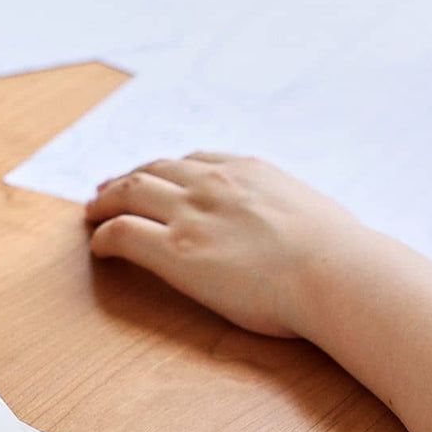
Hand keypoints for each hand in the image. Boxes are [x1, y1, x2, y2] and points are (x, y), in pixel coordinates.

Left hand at [86, 153, 374, 337]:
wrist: (332, 270)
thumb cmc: (338, 251)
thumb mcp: (317, 212)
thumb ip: (295, 212)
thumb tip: (307, 229)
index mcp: (248, 170)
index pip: (195, 161)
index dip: (169, 169)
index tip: (159, 175)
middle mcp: (213, 183)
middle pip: (155, 169)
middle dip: (129, 177)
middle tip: (111, 188)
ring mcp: (191, 214)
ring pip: (130, 192)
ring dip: (106, 200)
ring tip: (93, 211)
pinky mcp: (175, 252)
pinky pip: (123, 232)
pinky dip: (104, 233)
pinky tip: (98, 243)